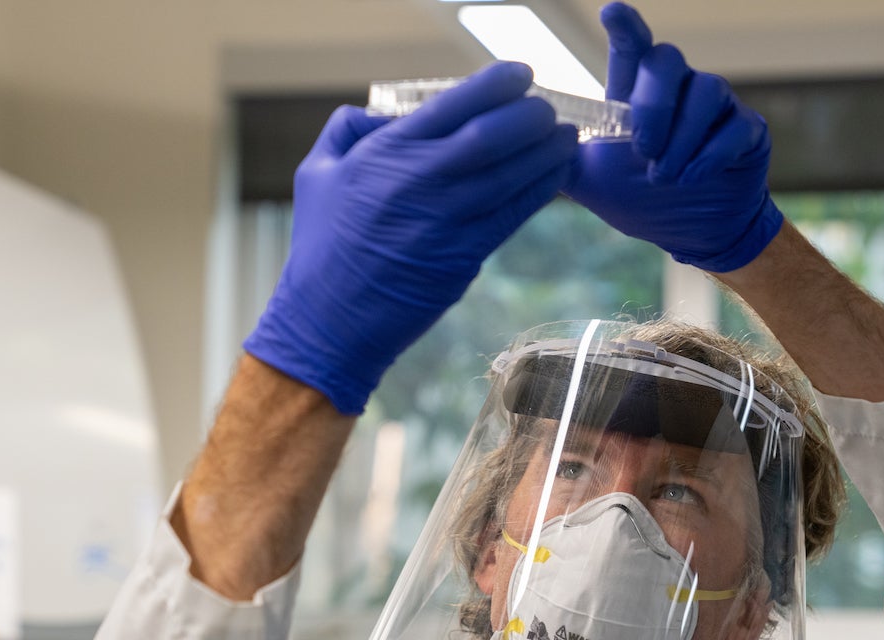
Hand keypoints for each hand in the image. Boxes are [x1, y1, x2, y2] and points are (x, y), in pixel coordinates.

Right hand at [244, 63, 577, 414]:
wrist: (329, 321)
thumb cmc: (321, 247)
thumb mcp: (316, 173)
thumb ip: (348, 130)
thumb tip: (384, 112)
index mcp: (385, 154)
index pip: (452, 104)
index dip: (496, 84)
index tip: (520, 75)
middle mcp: (419, 181)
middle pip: (491, 134)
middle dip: (530, 115)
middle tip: (548, 107)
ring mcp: (446, 221)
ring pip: (511, 173)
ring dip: (546, 151)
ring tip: (567, 135)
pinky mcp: (464, 256)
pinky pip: (513, 214)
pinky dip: (541, 190)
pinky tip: (558, 174)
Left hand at [563, 3, 783, 272]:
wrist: (689, 233)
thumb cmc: (640, 199)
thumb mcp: (591, 184)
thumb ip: (561, 159)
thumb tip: (526, 139)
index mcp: (638, 93)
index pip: (632, 47)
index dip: (625, 25)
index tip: (612, 12)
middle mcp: (679, 88)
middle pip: (668, 61)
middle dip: (654, 108)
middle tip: (643, 153)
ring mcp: (716, 107)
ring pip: (707, 92)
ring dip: (681, 141)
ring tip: (666, 179)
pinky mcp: (747, 130)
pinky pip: (734, 126)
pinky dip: (709, 156)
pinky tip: (692, 179)